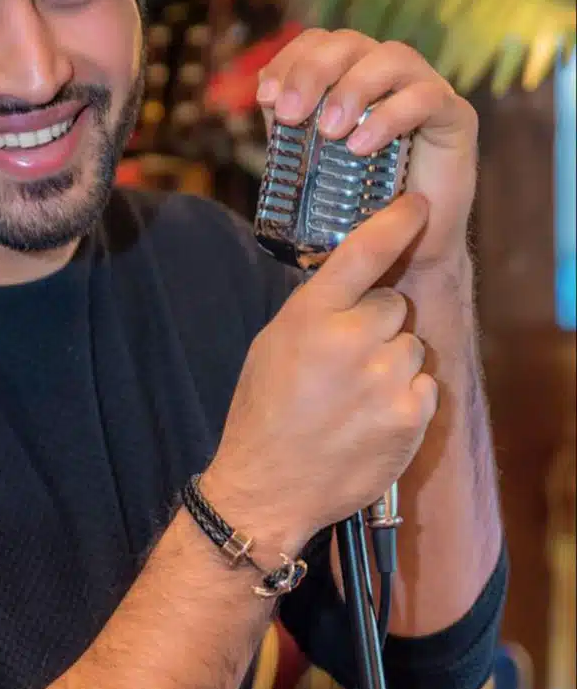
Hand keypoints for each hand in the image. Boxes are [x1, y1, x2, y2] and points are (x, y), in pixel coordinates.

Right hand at [203, 195, 438, 558]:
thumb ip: (315, 309)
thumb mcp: (273, 342)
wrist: (269, 484)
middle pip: (394, 303)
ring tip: (356, 391)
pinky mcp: (410, 416)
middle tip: (347, 354)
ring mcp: (385, 378)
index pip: (362, 252)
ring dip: (392, 360)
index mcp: (310, 314)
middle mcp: (351, 339)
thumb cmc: (264, 410)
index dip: (395, 222)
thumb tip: (353, 283)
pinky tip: (371, 415)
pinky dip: (405, 395)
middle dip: (377, 322)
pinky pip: (425, 383)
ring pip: (412, 344)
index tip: (418, 204)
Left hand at [256, 28, 478, 271]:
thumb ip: (291, 126)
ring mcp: (425, 89)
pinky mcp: (456, 116)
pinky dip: (390, 116)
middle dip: (312, 71)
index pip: (319, 41)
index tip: (265, 98)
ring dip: (352, 88)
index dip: (289, 60)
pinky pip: (429, 97)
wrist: (403, 247)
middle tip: (290, 113)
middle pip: (350, 42)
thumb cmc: (355, 201)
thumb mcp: (311, 161)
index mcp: (350, 75)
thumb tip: (266, 96)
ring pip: (393, 57)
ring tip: (328, 131)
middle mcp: (388, 73)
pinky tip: (361, 147)